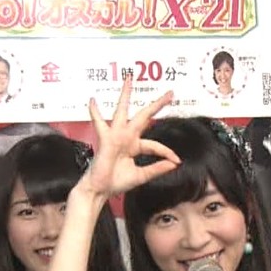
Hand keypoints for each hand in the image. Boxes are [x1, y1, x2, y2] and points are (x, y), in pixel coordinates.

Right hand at [77, 77, 179, 199]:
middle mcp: (126, 138)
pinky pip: (100, 124)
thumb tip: (174, 164)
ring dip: (125, 95)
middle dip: (156, 104)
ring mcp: (116, 136)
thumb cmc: (116, 182)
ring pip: (122, 111)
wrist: (100, 190)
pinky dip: (95, 113)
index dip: (167, 153)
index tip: (177, 160)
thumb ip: (157, 168)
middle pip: (143, 116)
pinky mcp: (106, 139)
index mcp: (135, 146)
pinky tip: (93, 101)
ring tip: (129, 79)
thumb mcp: (141, 176)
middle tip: (170, 93)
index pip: (155, 145)